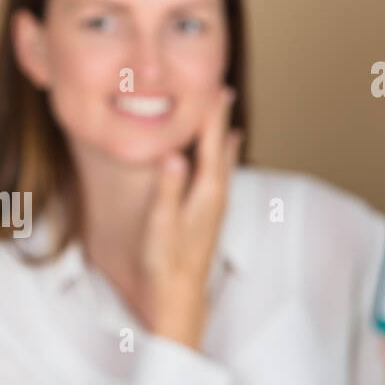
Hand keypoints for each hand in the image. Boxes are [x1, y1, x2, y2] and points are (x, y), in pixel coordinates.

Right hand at [138, 86, 243, 350]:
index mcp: (206, 193)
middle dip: (220, 119)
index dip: (212, 116)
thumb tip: (174, 155)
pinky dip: (220, 155)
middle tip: (221, 89)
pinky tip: (221, 153)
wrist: (179, 296)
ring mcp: (215, 206)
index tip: (215, 88)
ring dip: (222, 136)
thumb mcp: (160, 226)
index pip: (210, 145)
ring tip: (224, 114)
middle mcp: (216, 196)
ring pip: (223, 161)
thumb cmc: (165, 263)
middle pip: (221, 148)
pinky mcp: (210, 215)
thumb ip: (168, 189)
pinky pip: (219, 173)